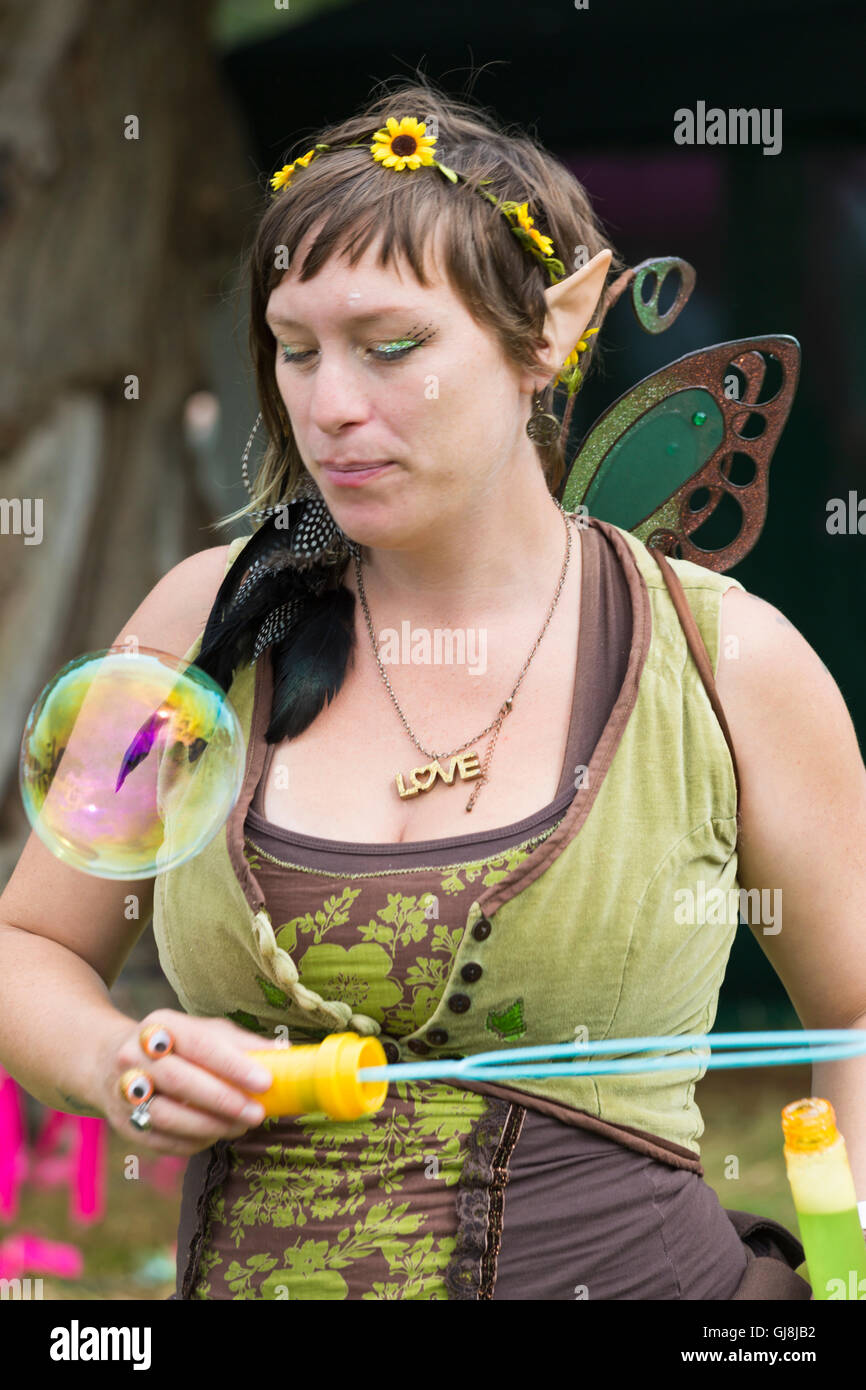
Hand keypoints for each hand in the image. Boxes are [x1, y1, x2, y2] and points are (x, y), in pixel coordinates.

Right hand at [94, 1010, 288, 1155]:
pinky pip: (160, 1139)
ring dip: (210, 1125)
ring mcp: (124, 1091)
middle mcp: (135, 1055)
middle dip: (223, 1100)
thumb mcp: (204, 1033)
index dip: (233, 1065)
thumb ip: (242, 1044)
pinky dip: (192, 1141)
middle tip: (257, 1113)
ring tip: (240, 1126)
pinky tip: (215, 1134)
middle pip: (180, 1080)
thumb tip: (285, 1053)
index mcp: (161, 1025)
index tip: (265, 1081)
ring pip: (167, 1115)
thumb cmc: (174, 1045)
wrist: (109, 1059)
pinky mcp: (124, 1122)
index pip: (199, 1045)